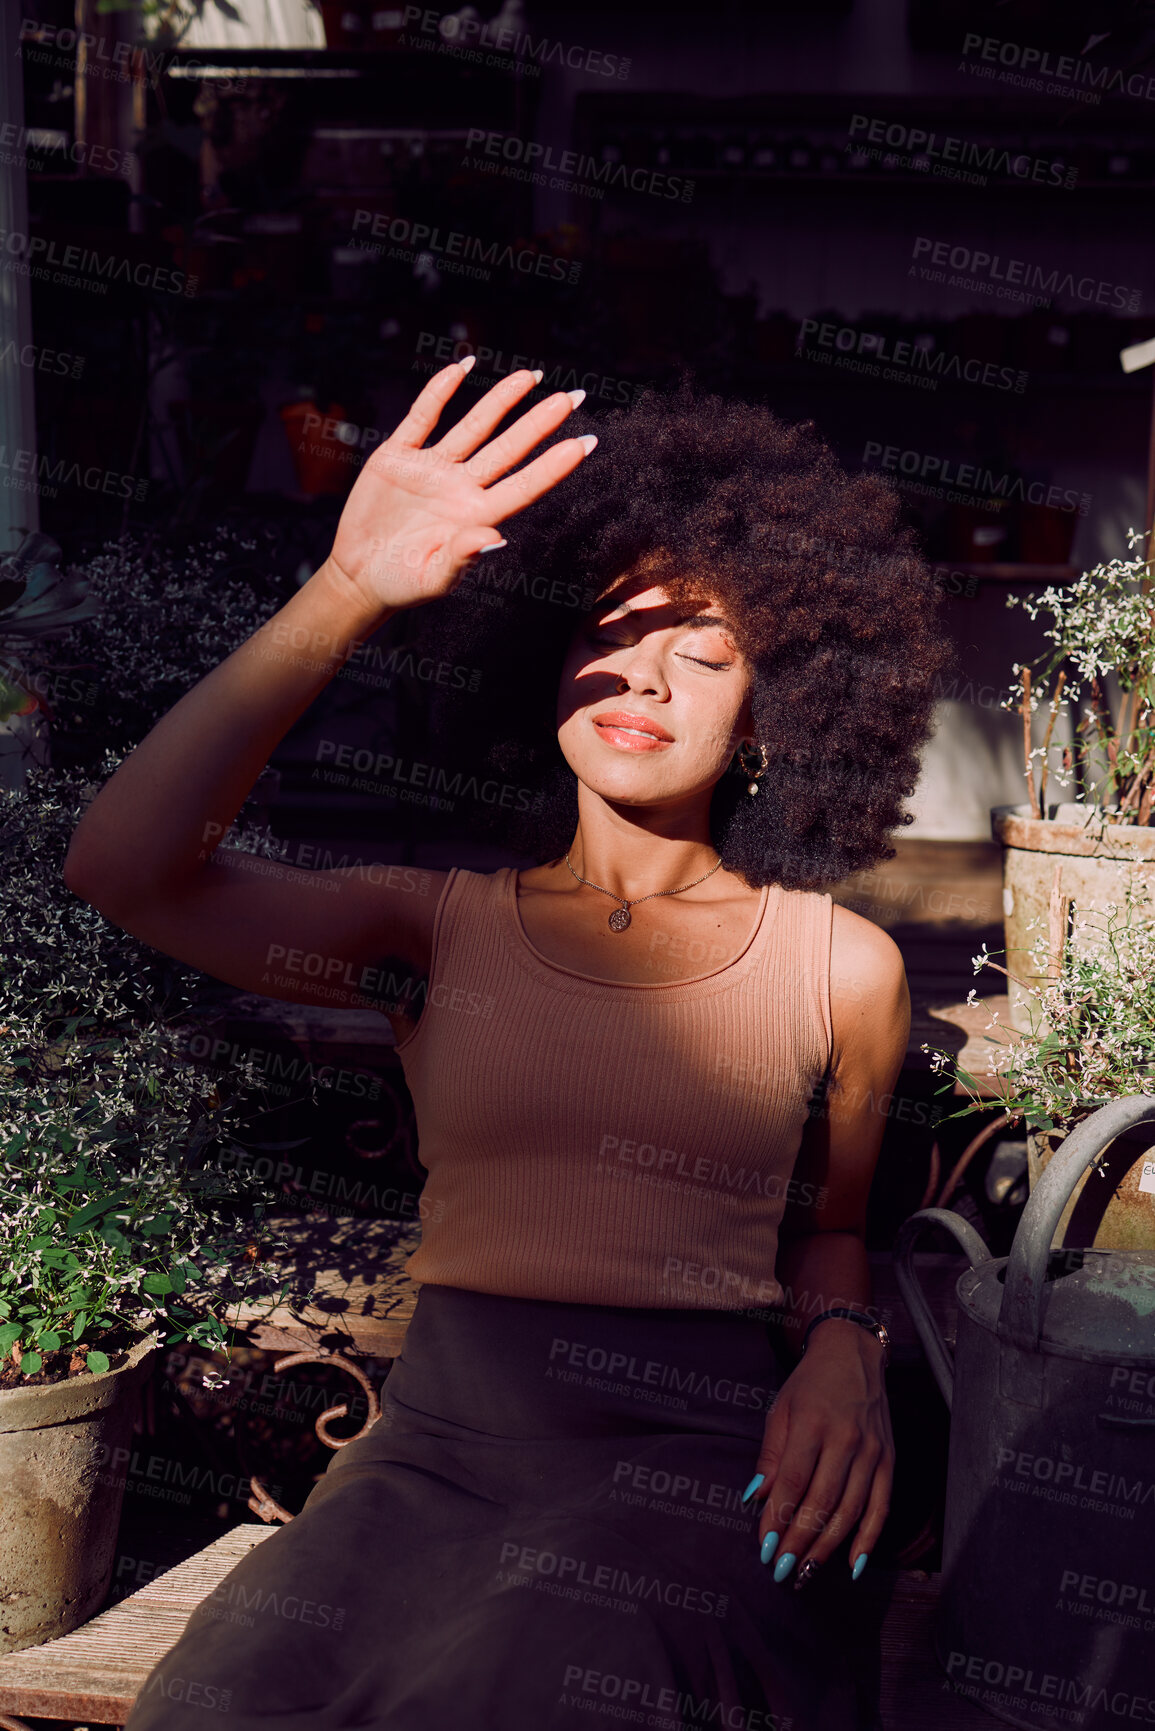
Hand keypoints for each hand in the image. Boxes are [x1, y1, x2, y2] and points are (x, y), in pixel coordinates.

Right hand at [324, 362, 593, 613]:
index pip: (525, 485)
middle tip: (574, 396)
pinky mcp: (399, 456)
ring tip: (530, 376)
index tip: (586, 442)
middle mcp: (461, 488)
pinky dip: (439, 391)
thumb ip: (462, 558)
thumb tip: (494, 540)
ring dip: (501, 400)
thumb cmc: (400, 584)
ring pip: (474, 426)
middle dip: (540, 422)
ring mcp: (433, 469)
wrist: (359, 575)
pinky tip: (462, 366)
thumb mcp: (431, 578)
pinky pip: (423, 417)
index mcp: (476, 517)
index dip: (555, 465)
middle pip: (508, 449)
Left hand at [743, 1321, 892, 1585]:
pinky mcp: (889, 1459)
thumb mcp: (781, 1409)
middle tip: (781, 1570)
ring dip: (827, 1547)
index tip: (764, 1546)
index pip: (793, 1481)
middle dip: (799, 1541)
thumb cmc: (810, 1383)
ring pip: (850, 1510)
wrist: (854, 1354)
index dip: (778, 1518)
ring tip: (806, 1571)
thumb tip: (757, 1497)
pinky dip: (868, 1539)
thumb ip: (771, 1455)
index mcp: (812, 1422)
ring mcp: (872, 1450)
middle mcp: (846, 1438)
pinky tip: (853, 1564)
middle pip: (822, 1502)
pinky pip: (881, 1507)